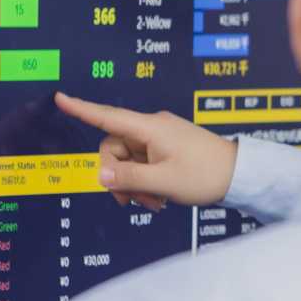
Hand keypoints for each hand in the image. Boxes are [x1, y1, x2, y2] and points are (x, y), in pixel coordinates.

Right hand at [53, 92, 239, 209]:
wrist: (239, 175)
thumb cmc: (206, 174)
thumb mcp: (163, 181)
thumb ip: (128, 178)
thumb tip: (100, 174)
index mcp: (150, 128)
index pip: (108, 116)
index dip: (82, 109)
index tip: (60, 98)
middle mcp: (152, 128)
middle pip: (114, 149)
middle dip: (118, 177)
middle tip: (134, 201)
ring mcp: (159, 139)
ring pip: (127, 161)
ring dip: (133, 184)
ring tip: (153, 202)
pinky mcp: (166, 149)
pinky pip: (142, 164)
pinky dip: (144, 182)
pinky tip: (158, 198)